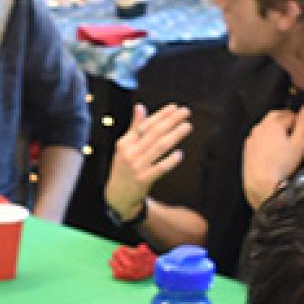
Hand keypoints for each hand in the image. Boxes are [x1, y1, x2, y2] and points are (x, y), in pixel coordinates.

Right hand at [104, 103, 190, 219]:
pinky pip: (159, 168)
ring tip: (187, 127)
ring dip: (174, 135)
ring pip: (159, 147)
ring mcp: (137, 166)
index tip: (174, 107)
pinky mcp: (143, 180)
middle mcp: (130, 152)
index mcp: (126, 142)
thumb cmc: (123, 169)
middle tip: (186, 112)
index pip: (146, 124)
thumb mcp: (124, 147)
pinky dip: (169, 161)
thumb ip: (134, 127)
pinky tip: (180, 154)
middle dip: (171, 121)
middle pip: (154, 133)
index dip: (161, 114)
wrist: (116, 197)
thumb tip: (140, 107)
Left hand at [241, 102, 303, 209]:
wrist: (261, 184)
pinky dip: (267, 142)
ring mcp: (252, 138)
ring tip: (284, 147)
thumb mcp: (299, 142)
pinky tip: (273, 154)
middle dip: (287, 123)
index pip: (291, 114)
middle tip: (294, 138)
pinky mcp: (248, 148)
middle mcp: (260, 127)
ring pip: (267, 128)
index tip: (302, 133)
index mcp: (274, 122)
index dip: (300, 123)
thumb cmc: (281, 166)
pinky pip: (259, 139)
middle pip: (277, 117)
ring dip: (276, 132)